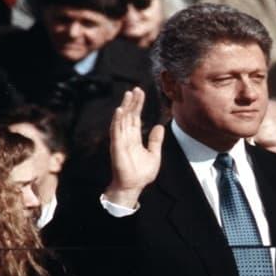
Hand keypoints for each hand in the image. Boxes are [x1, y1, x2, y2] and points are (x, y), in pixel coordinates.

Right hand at [105, 87, 164, 207]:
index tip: (140, 93)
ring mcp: (120, 141)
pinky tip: (119, 110)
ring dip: (125, 107)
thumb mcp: (154, 155)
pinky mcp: (117, 147)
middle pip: (129, 115)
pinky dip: (117, 120)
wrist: (134, 187)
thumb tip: (159, 127)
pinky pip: (116, 131)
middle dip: (132, 102)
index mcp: (134, 138)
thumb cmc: (141, 174)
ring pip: (122, 120)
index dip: (138, 105)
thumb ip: (155, 141)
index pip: (135, 118)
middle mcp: (126, 137)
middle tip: (136, 89)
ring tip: (128, 95)